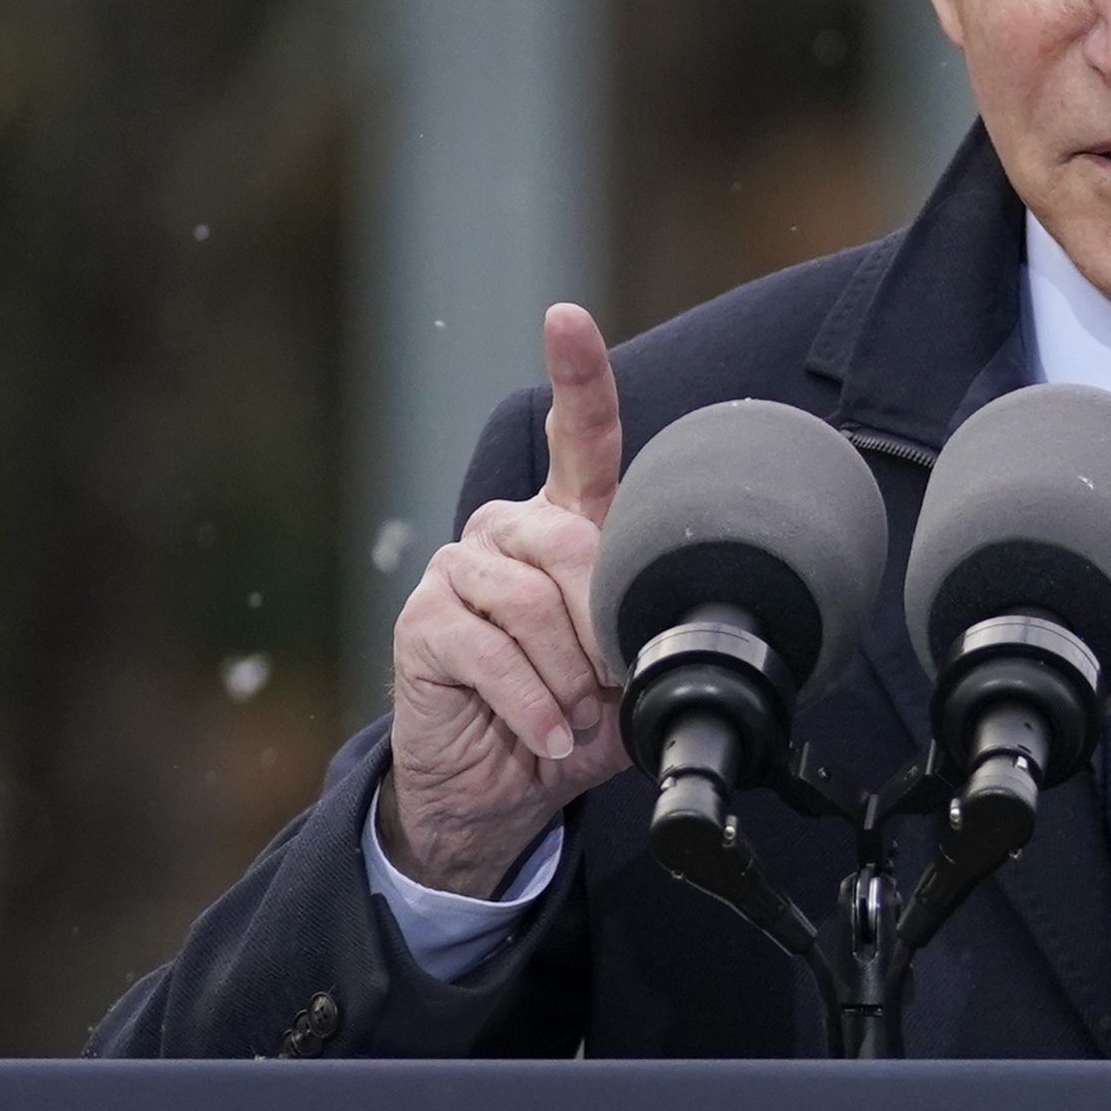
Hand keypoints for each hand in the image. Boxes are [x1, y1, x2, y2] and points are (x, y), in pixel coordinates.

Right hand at [382, 306, 629, 897]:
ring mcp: (459, 572)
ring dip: (571, 677)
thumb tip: (686, 618)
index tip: (568, 320)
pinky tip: (548, 736)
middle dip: (605, 631)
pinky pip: (494, 651)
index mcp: (568, 527)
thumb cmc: (574, 719)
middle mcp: (509, 532)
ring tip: (575, 716)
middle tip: (609, 687)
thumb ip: (655, 631)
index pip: (578, 438)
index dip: (577, 376)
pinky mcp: (424, 623)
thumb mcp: (635, 675)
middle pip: (574, 546)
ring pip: (535, 604)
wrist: (502, 791)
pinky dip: (536, 706)